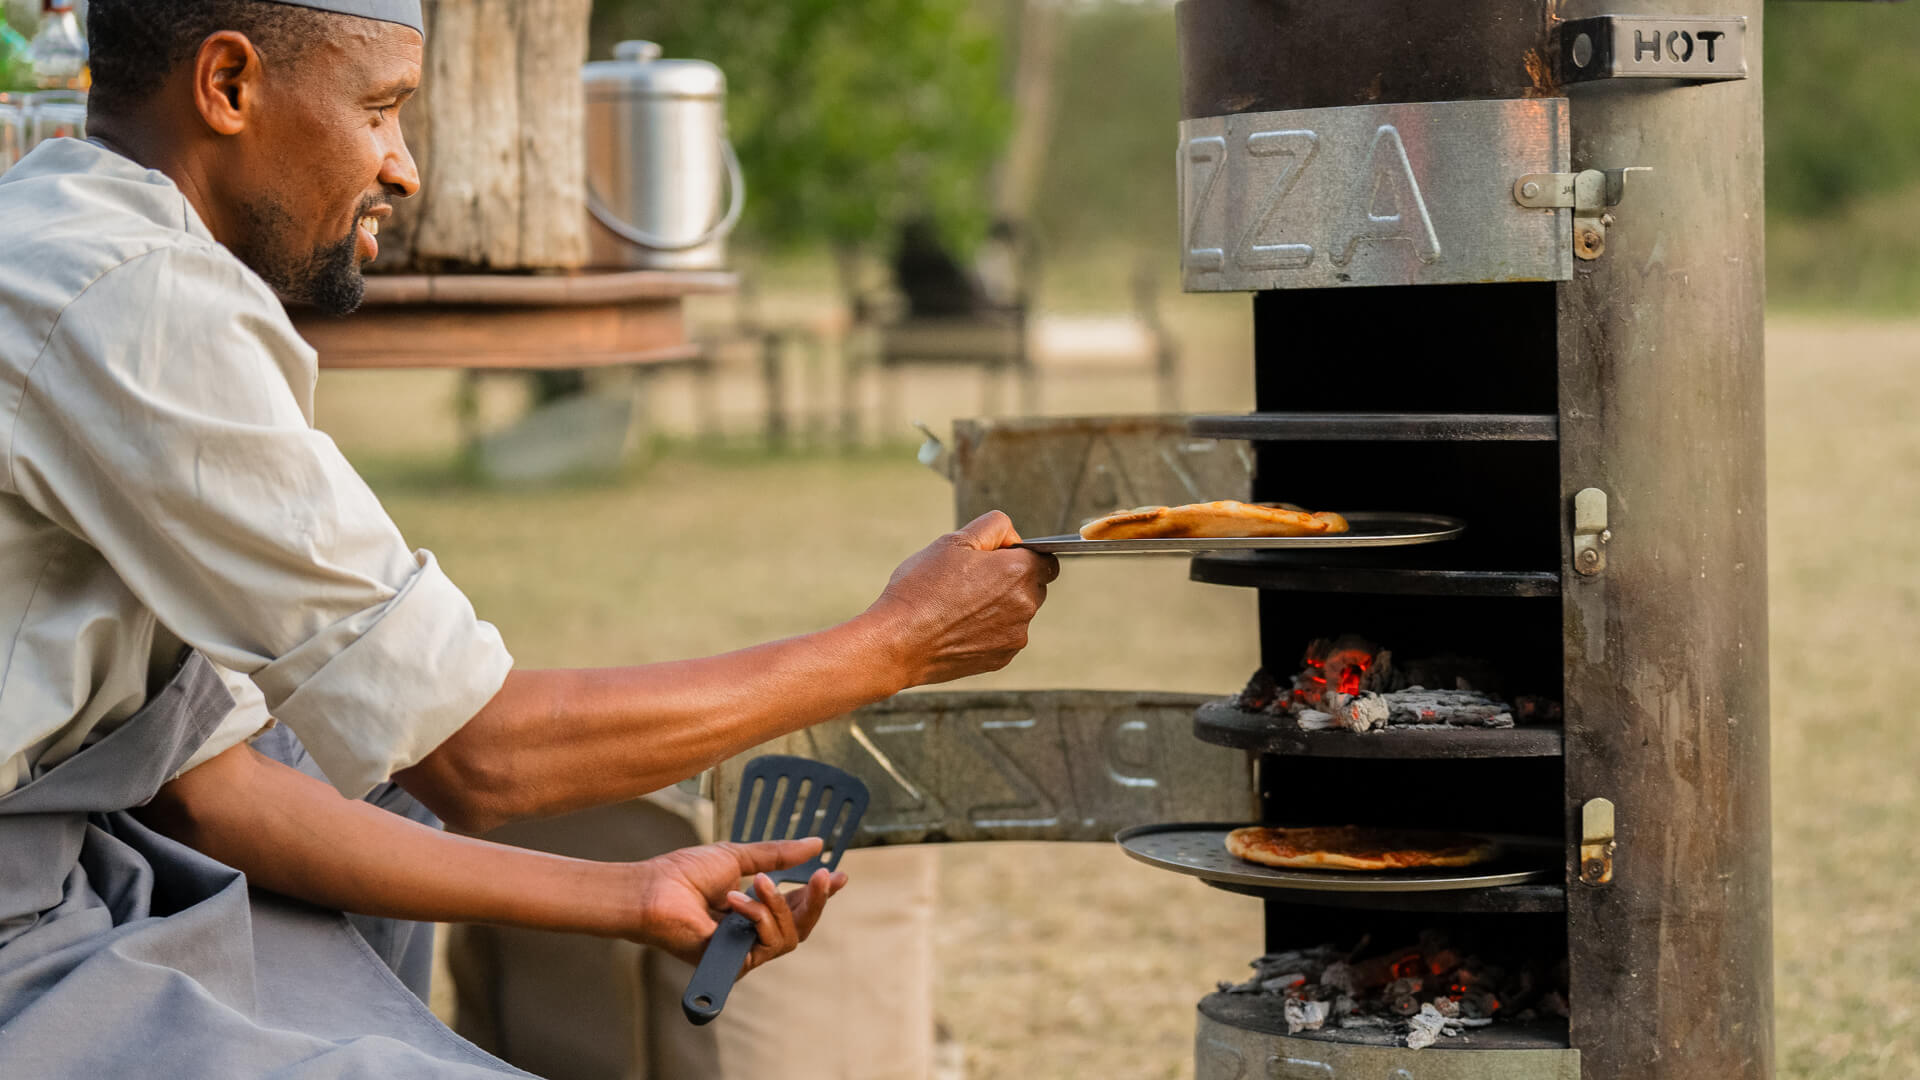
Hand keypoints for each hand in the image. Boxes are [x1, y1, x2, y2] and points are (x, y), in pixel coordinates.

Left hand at [625, 838, 847, 976]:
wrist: (653, 891)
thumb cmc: (683, 874)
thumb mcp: (739, 856)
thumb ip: (779, 854)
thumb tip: (817, 843)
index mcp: (752, 907)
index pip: (795, 905)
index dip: (820, 892)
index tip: (841, 875)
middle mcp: (751, 932)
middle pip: (801, 926)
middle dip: (816, 901)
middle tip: (826, 877)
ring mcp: (744, 950)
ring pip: (790, 937)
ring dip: (781, 907)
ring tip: (761, 884)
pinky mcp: (735, 963)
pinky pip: (769, 945)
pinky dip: (759, 918)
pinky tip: (738, 902)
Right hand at [865, 511, 1059, 686]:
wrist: (898, 642)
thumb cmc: (921, 589)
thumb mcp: (953, 541)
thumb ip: (992, 527)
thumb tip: (1012, 538)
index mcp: (1018, 571)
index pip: (1046, 559)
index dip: (1022, 555)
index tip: (995, 559)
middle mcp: (1025, 605)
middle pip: (1034, 586)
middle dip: (1011, 580)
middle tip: (970, 580)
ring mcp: (1015, 635)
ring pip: (1018, 613)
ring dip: (1000, 606)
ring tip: (959, 605)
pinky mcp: (1001, 658)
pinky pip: (1004, 637)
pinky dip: (988, 631)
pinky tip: (958, 626)